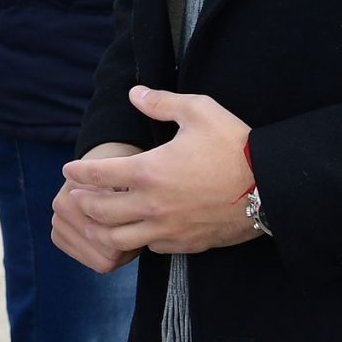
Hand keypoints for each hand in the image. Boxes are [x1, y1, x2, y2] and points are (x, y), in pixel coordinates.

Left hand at [57, 87, 257, 262]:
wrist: (273, 187)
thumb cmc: (235, 146)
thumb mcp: (199, 111)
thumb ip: (162, 102)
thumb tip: (134, 93)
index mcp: (149, 171)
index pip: (98, 174)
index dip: (77, 172)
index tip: (68, 170)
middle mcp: (151, 205)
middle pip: (99, 211)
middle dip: (82, 203)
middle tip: (76, 196)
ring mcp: (167, 229)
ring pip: (118, 239)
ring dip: (102, 229)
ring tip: (97, 219)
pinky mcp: (185, 244)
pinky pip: (149, 248)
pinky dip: (135, 240)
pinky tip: (136, 229)